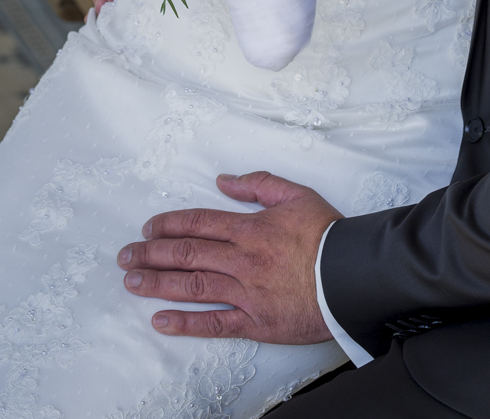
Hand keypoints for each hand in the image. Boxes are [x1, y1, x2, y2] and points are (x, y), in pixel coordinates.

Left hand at [117, 171, 341, 341]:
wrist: (351, 273)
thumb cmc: (326, 233)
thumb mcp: (296, 194)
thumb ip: (258, 184)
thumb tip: (223, 180)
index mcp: (250, 228)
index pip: (199, 223)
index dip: (169, 224)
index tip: (148, 228)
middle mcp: (241, 259)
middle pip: (187, 254)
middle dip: (151, 254)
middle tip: (125, 256)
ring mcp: (246, 292)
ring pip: (193, 286)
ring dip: (157, 284)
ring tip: (131, 283)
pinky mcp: (255, 321)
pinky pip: (214, 323)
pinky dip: (186, 323)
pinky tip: (161, 321)